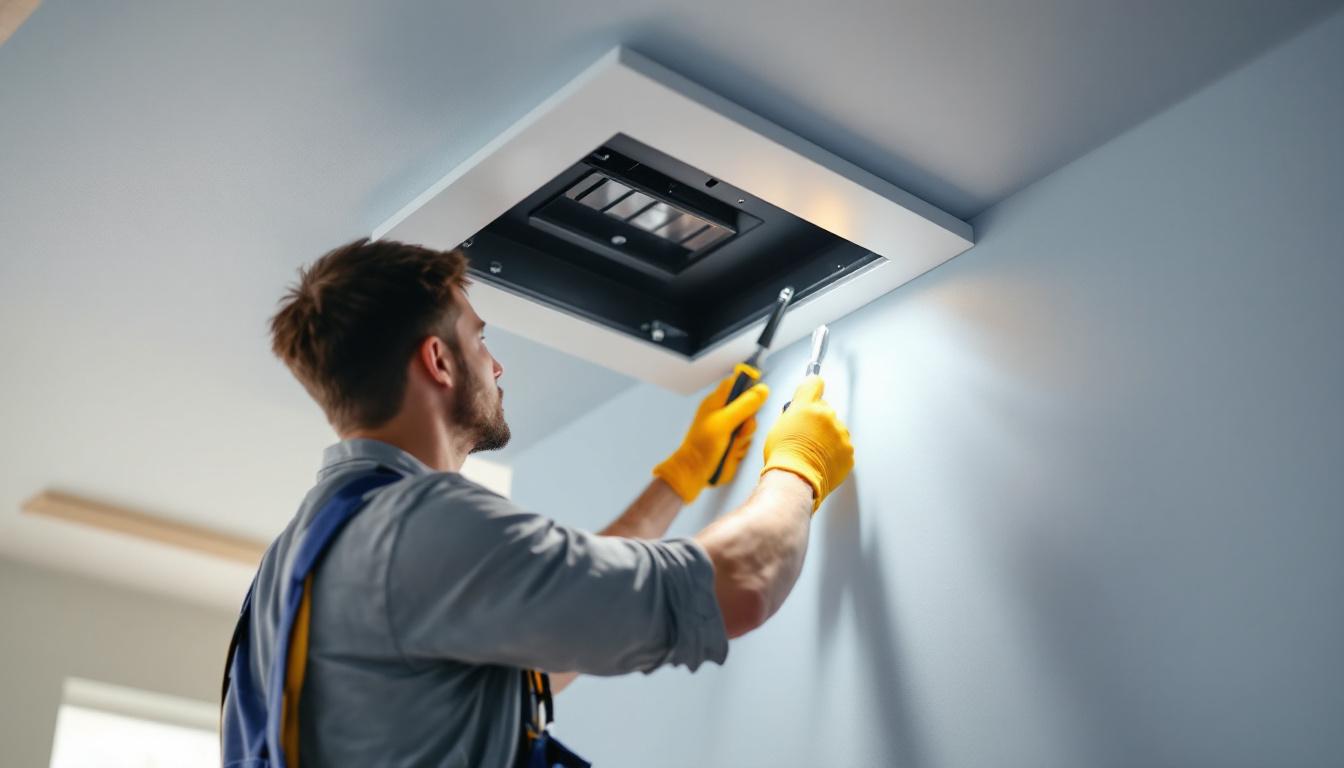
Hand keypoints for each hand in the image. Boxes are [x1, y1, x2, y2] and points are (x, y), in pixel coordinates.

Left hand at [653, 366, 770, 502]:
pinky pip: (747, 440)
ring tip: (733, 445)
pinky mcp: (734, 443)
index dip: (749, 382)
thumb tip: (763, 389)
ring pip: (750, 425)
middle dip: (749, 419)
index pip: (735, 382)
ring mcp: (729, 428)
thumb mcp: (724, 422)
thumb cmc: (703, 445)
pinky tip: (732, 452)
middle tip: (741, 430)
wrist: (695, 473)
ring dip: (745, 436)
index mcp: (716, 401)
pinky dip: (742, 447)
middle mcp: (724, 412)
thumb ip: (744, 405)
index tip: (759, 390)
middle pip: (749, 406)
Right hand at [760, 376, 853, 511]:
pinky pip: (842, 448)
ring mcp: (840, 434)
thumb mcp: (779, 425)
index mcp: (807, 406)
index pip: (814, 382)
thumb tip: (800, 409)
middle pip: (825, 410)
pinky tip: (820, 462)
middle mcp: (827, 416)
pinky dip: (834, 454)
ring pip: (835, 430)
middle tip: (804, 436)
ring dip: (827, 438)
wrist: (794, 480)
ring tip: (812, 453)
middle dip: (817, 420)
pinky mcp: (848, 452)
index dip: (812, 388)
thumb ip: (793, 412)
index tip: (813, 390)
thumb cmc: (782, 456)